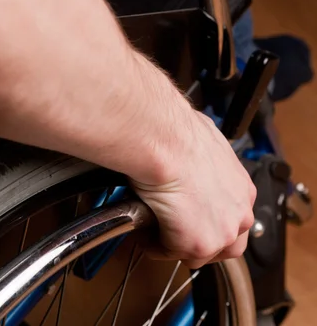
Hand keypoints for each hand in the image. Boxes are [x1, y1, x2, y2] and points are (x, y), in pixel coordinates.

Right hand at [131, 109, 255, 267]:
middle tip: (175, 228)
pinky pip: (169, 253)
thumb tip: (188, 153)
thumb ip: (205, 159)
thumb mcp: (204, 141)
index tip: (192, 215)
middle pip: (223, 243)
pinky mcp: (197, 244)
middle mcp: (239, 214)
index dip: (209, 218)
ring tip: (155, 230)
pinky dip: (154, 244)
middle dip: (199, 239)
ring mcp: (221, 233)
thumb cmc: (180, 134)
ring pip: (198, 253)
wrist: (167, 142)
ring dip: (176, 244)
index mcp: (242, 189)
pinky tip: (143, 230)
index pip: (232, 217)